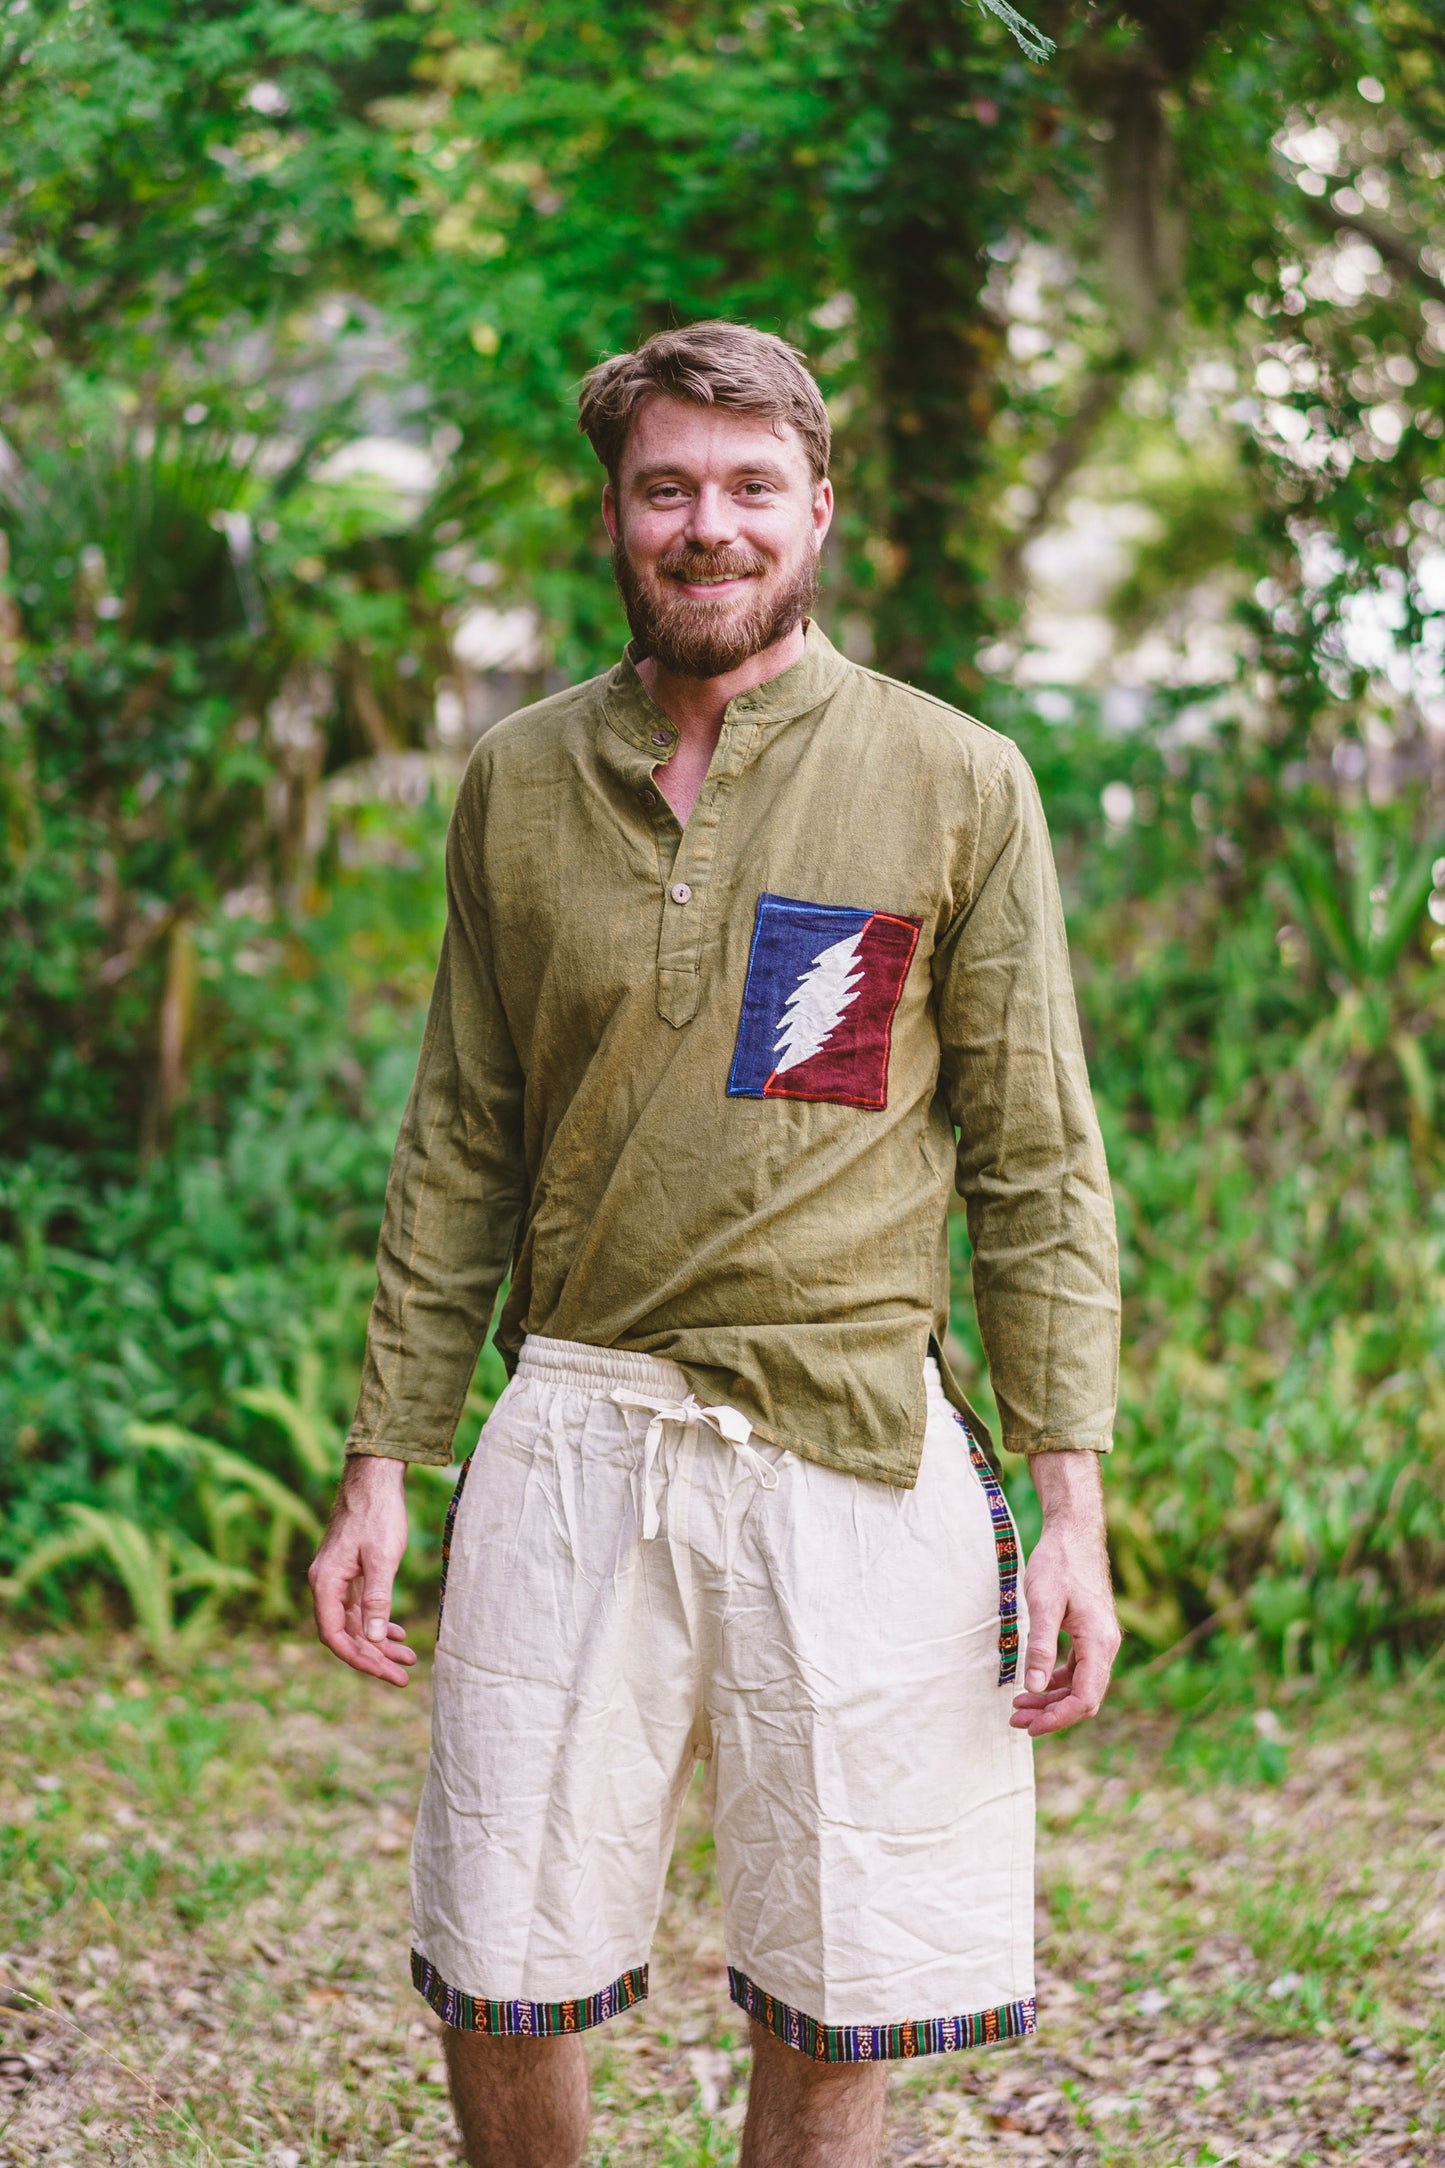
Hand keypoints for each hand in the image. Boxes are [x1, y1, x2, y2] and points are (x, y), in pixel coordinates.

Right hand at [309, 1454, 416, 1686]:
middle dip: (374, 1658)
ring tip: (408, 1660)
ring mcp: (337, 1579)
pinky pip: (359, 1608)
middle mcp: (325, 1584)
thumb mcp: (382, 1558)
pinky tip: (396, 1634)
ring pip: (355, 1623)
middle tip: (404, 1676)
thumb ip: (378, 1599)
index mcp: (326, 1582)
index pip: (336, 1636)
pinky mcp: (349, 1572)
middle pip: (345, 1634)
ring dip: (379, 1643)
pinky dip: (377, 1623)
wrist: (375, 1477)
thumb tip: (375, 1640)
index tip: (387, 1674)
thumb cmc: (379, 1514)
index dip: (361, 1660)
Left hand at [1009, 1450, 1119, 1736]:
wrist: (1074, 1534)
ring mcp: (1100, 1641)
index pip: (1085, 1699)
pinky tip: (1034, 1682)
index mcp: (1099, 1643)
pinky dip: (1056, 1681)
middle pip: (1083, 1697)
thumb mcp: (1044, 1603)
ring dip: (1051, 1699)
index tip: (1029, 1726)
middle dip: (1051, 1714)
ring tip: (1019, 1708)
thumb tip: (1032, 1687)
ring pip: (1080, 1685)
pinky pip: (1077, 1669)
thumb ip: (1040, 1645)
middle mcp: (1105, 1646)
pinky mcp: (1091, 1634)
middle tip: (1016, 1721)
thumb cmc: (1059, 1564)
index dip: (1058, 1718)